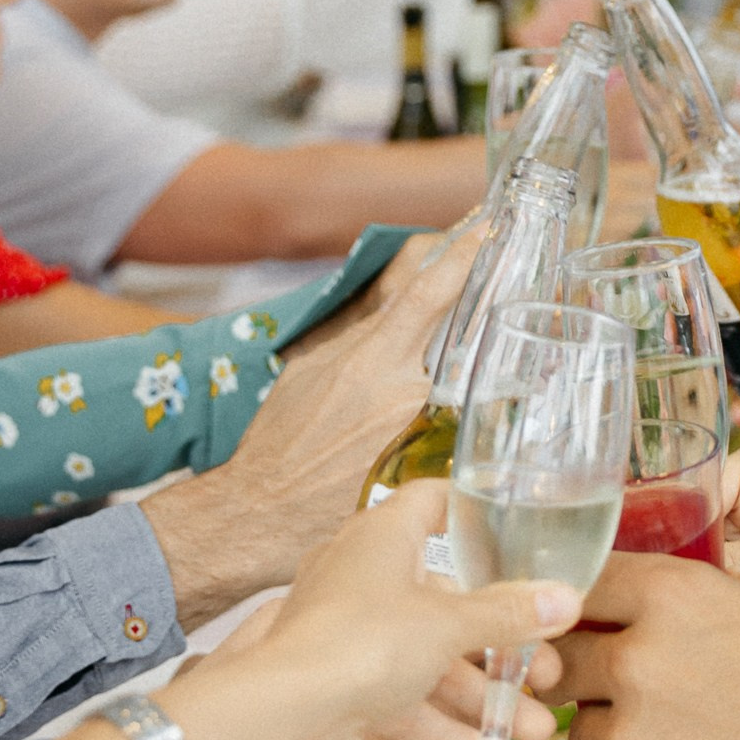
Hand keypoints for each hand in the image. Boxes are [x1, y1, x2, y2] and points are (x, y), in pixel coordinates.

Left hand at [144, 229, 479, 617]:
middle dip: (452, 253)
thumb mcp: (406, 478)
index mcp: (397, 389)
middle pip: (417, 290)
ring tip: (448, 314)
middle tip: (482, 224)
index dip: (466, 257)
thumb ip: (439, 433)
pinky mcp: (306, 369)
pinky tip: (392, 372)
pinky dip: (383, 350)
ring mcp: (330, 361)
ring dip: (418, 316)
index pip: (437, 302)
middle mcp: (365, 362)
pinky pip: (357, 348)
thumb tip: (473, 411)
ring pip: (387, 323)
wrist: (248, 515)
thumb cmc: (325, 515)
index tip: (490, 226)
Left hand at [247, 482, 578, 739]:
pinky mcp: (346, 686)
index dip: (473, 511)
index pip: (431, 502)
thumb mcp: (449, 624)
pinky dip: (443, 727)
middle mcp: (364, 578)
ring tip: (535, 734)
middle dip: (502, 642)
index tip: (518, 532)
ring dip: (482, 698)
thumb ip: (510, 614)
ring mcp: (352, 635)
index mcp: (382, 537)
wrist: (287, 715)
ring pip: (430, 660)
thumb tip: (566, 599)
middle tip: (548, 672)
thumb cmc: (364, 641)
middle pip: (446, 599)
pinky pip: (406, 701)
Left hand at [554, 554, 739, 739]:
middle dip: (594, 674)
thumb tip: (660, 600)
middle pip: (566, 661)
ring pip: (584, 731)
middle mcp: (636, 663)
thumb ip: (702, 597)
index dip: (585, 605)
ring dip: (617, 736)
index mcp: (669, 599)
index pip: (583, 586)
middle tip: (638, 691)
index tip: (591, 621)